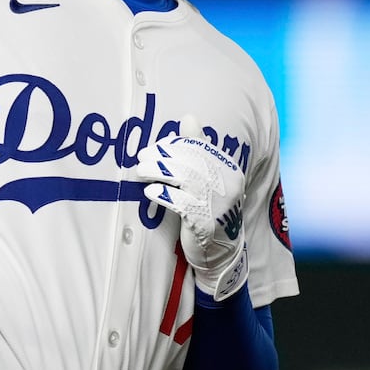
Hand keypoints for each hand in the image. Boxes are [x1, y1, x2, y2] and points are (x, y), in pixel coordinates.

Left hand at [133, 115, 248, 300]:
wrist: (220, 252)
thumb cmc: (209, 211)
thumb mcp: (207, 179)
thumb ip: (199, 149)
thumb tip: (188, 117)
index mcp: (229, 170)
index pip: (200, 148)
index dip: (175, 145)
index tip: (156, 148)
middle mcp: (227, 184)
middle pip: (190, 161)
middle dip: (163, 156)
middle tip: (142, 157)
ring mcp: (218, 203)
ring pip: (184, 178)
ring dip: (158, 172)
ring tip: (140, 171)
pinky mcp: (204, 221)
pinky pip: (180, 202)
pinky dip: (162, 194)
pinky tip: (150, 191)